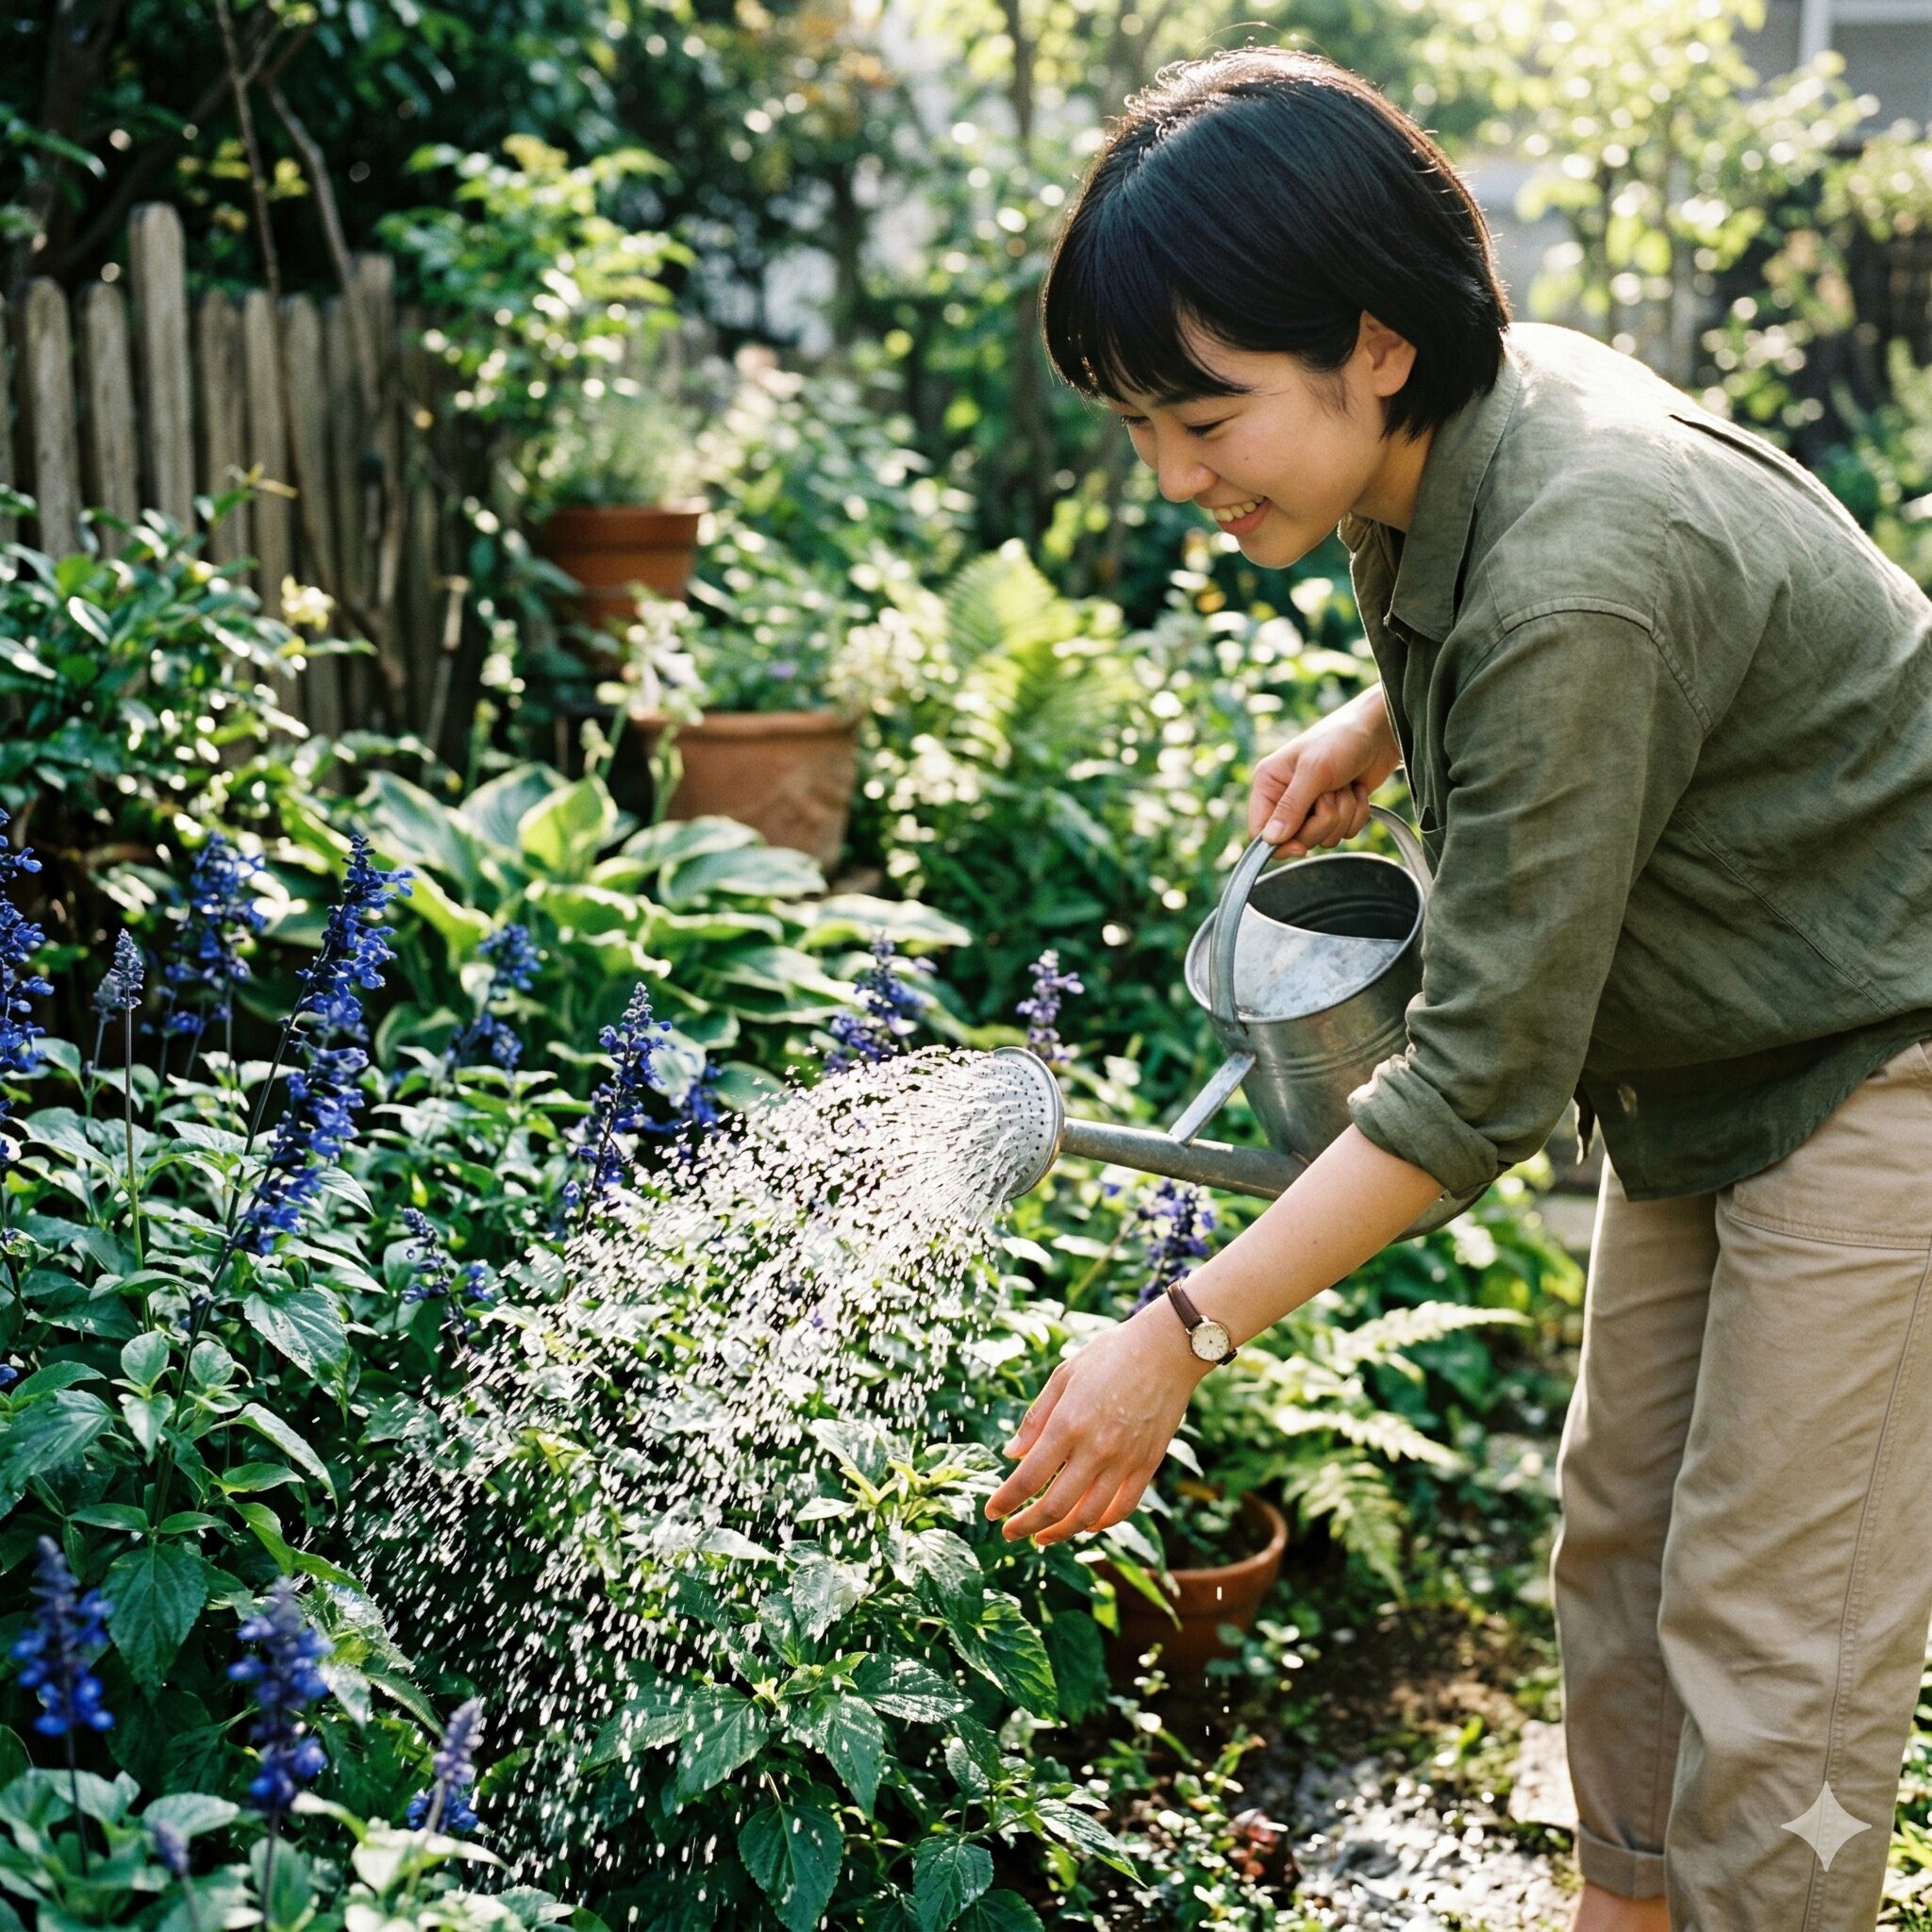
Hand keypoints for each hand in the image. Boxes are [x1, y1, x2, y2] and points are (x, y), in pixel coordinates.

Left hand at [984, 1299, 1211, 1546]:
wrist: (1166, 1349)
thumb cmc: (1109, 1355)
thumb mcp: (1063, 1375)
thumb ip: (1036, 1419)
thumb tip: (1012, 1454)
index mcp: (1068, 1423)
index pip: (1028, 1478)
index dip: (1006, 1501)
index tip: (991, 1511)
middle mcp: (1095, 1448)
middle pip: (1054, 1506)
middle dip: (1026, 1525)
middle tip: (1010, 1532)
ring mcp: (1125, 1460)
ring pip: (1088, 1515)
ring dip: (1061, 1532)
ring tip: (1043, 1535)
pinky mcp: (1148, 1464)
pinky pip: (1123, 1507)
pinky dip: (1101, 1522)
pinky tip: (1086, 1523)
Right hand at [1247, 687, 1399, 853]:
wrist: (1380, 731)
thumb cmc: (1341, 739)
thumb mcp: (1314, 771)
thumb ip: (1291, 807)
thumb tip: (1271, 840)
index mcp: (1269, 784)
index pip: (1260, 832)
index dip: (1280, 844)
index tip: (1302, 845)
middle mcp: (1286, 798)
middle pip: (1297, 839)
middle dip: (1323, 820)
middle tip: (1330, 793)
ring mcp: (1313, 807)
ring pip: (1324, 837)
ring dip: (1343, 814)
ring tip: (1344, 786)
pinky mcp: (1336, 812)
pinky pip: (1345, 833)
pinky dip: (1357, 814)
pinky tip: (1356, 791)